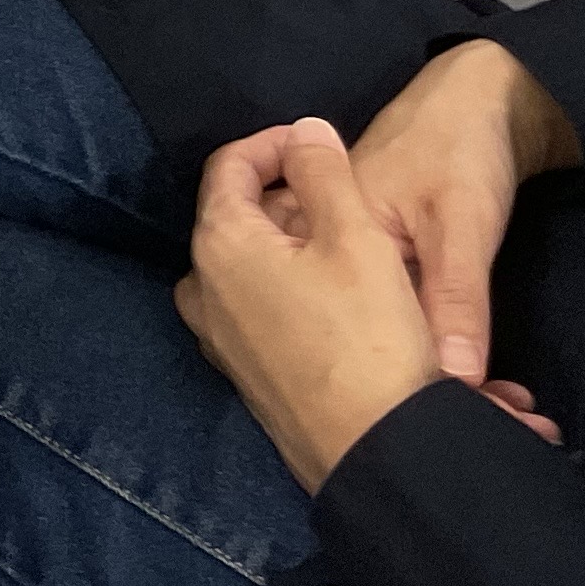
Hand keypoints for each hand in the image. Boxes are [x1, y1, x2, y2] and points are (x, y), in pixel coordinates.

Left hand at [173, 117, 448, 490]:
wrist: (380, 454)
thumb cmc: (369, 338)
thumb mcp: (357, 235)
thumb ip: (325, 171)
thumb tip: (303, 131)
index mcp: (219, 245)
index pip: (229, 167)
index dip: (274, 143)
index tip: (318, 142)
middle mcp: (204, 293)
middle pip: (242, 221)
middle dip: (292, 202)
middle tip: (346, 199)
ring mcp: (223, 341)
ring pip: (258, 272)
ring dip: (304, 253)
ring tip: (363, 253)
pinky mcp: (251, 379)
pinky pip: (270, 317)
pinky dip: (305, 298)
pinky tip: (357, 308)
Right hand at [349, 39, 583, 388]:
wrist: (472, 102)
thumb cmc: (457, 151)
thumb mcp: (462, 223)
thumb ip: (457, 298)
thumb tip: (458, 378)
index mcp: (319, 239)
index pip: (353, 328)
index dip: (408, 381)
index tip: (460, 422)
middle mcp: (316, 255)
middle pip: (359, 337)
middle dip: (421, 390)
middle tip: (491, 423)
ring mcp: (340, 261)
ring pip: (376, 332)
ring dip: (427, 375)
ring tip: (493, 413)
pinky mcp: (368, 266)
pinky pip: (388, 318)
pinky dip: (426, 350)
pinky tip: (467, 378)